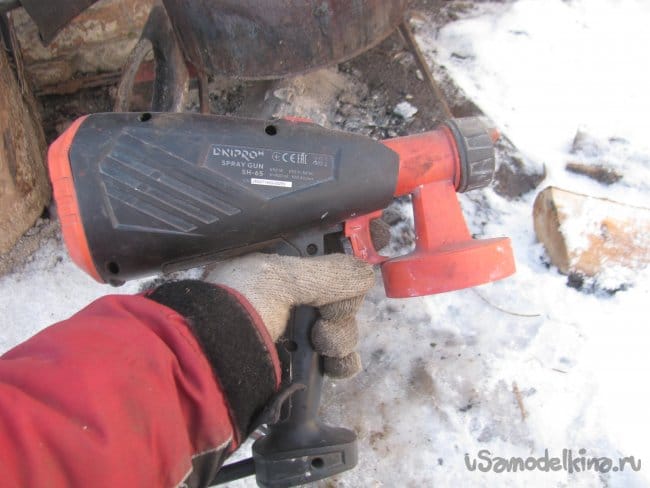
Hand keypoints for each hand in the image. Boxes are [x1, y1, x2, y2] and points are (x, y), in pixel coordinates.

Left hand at [206, 253, 374, 377]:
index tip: (379, 237)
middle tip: (325, 316)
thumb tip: (366, 271)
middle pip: (343, 287)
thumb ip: (329, 271)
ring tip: (319, 343)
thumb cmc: (236, 308)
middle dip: (343, 304)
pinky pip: (337, 355)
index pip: (325, 244)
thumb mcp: (279, 278)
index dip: (353, 241)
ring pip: (343, 323)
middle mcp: (289, 288)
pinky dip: (341, 360)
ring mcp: (296, 324)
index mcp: (277, 260)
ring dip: (341, 334)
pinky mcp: (300, 357)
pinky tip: (332, 363)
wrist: (209, 365)